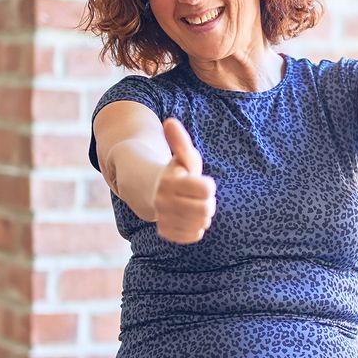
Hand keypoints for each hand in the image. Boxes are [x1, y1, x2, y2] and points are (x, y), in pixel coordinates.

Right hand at [152, 117, 215, 242]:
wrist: (150, 192)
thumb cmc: (175, 171)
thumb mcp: (181, 156)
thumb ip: (180, 141)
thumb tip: (169, 122)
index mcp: (170, 181)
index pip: (208, 189)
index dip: (208, 186)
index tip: (199, 182)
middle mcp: (163, 201)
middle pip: (206, 210)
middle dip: (208, 203)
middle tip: (199, 197)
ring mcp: (163, 218)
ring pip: (201, 224)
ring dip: (202, 216)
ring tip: (193, 206)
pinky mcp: (165, 232)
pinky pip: (193, 236)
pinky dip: (195, 228)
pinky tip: (188, 218)